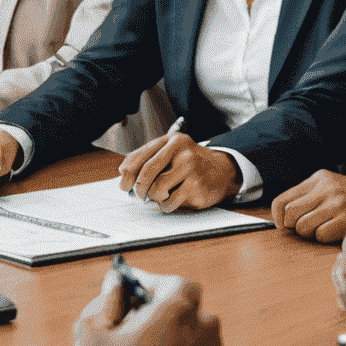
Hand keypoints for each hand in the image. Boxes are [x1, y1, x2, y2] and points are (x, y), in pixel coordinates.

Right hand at [74, 269, 231, 345]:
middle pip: (187, 318)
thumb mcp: (91, 334)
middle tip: (136, 338)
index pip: (173, 284)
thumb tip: (115, 288)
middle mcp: (209, 333)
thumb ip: (106, 301)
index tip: (135, 293)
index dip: (153, 287)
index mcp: (181, 310)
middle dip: (164, 324)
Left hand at [118, 129, 238, 211]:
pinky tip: (172, 201)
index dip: (128, 174)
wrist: (221, 171)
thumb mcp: (171, 153)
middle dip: (139, 188)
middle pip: (147, 172)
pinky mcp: (197, 185)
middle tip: (140, 195)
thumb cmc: (191, 164)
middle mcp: (181, 150)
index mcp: (171, 140)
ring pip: (157, 188)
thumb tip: (124, 172)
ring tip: (161, 196)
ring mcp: (191, 167)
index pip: (140, 156)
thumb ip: (148, 159)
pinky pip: (170, 201)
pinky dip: (166, 206)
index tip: (124, 185)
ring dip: (154, 198)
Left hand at [272, 172, 345, 243]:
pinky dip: (325, 238)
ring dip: (310, 233)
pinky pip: (321, 236)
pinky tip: (335, 231)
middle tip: (305, 228)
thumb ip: (308, 195)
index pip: (282, 200)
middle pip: (290, 215)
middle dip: (293, 227)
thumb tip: (282, 215)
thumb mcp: (331, 184)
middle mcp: (327, 188)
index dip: (278, 217)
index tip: (283, 224)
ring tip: (323, 228)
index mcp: (319, 178)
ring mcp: (338, 203)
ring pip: (303, 228)